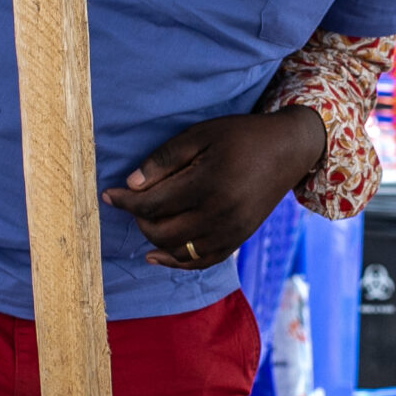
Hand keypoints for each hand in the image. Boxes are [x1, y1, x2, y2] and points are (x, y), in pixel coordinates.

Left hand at [101, 108, 325, 269]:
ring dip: (154, 239)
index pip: (152, 204)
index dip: (124, 201)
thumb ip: (164, 160)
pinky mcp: (238, 240)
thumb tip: (131, 184)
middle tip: (132, 202)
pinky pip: (201, 261)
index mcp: (208, 184)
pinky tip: (157, 254)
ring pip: (178, 250)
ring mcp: (231, 232)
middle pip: (161, 230)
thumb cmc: (240, 136)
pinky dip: (176, 261)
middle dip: (139, 218)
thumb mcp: (200, 134)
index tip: (107, 195)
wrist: (287, 150)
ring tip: (146, 220)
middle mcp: (220, 214)